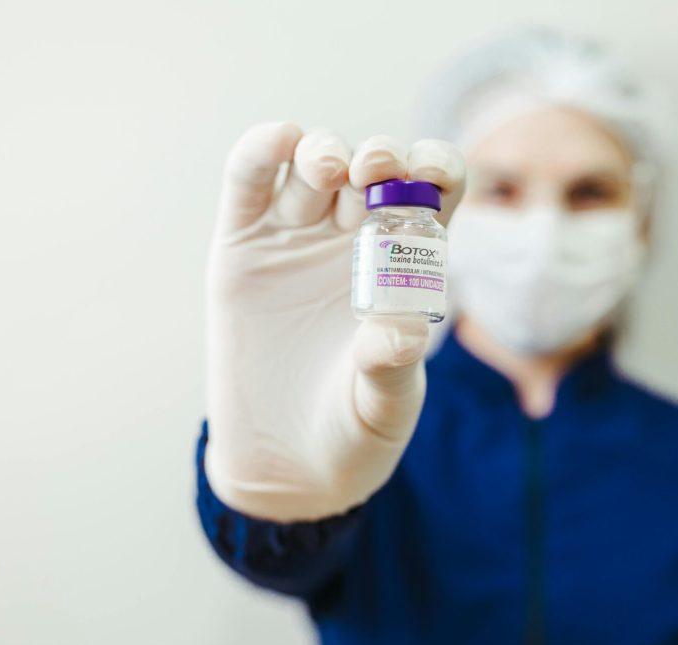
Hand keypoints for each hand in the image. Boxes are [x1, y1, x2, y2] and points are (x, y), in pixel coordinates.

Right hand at [204, 122, 465, 521]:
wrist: (286, 467)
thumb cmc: (352, 432)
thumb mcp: (382, 408)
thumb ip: (392, 368)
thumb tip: (401, 329)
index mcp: (406, 264)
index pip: (432, 192)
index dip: (436, 168)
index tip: (430, 176)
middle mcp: (354, 239)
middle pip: (374, 167)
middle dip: (380, 155)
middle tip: (375, 171)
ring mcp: (295, 237)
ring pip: (312, 162)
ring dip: (324, 150)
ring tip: (329, 170)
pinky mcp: (242, 247)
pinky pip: (249, 182)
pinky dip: (262, 151)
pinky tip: (278, 143)